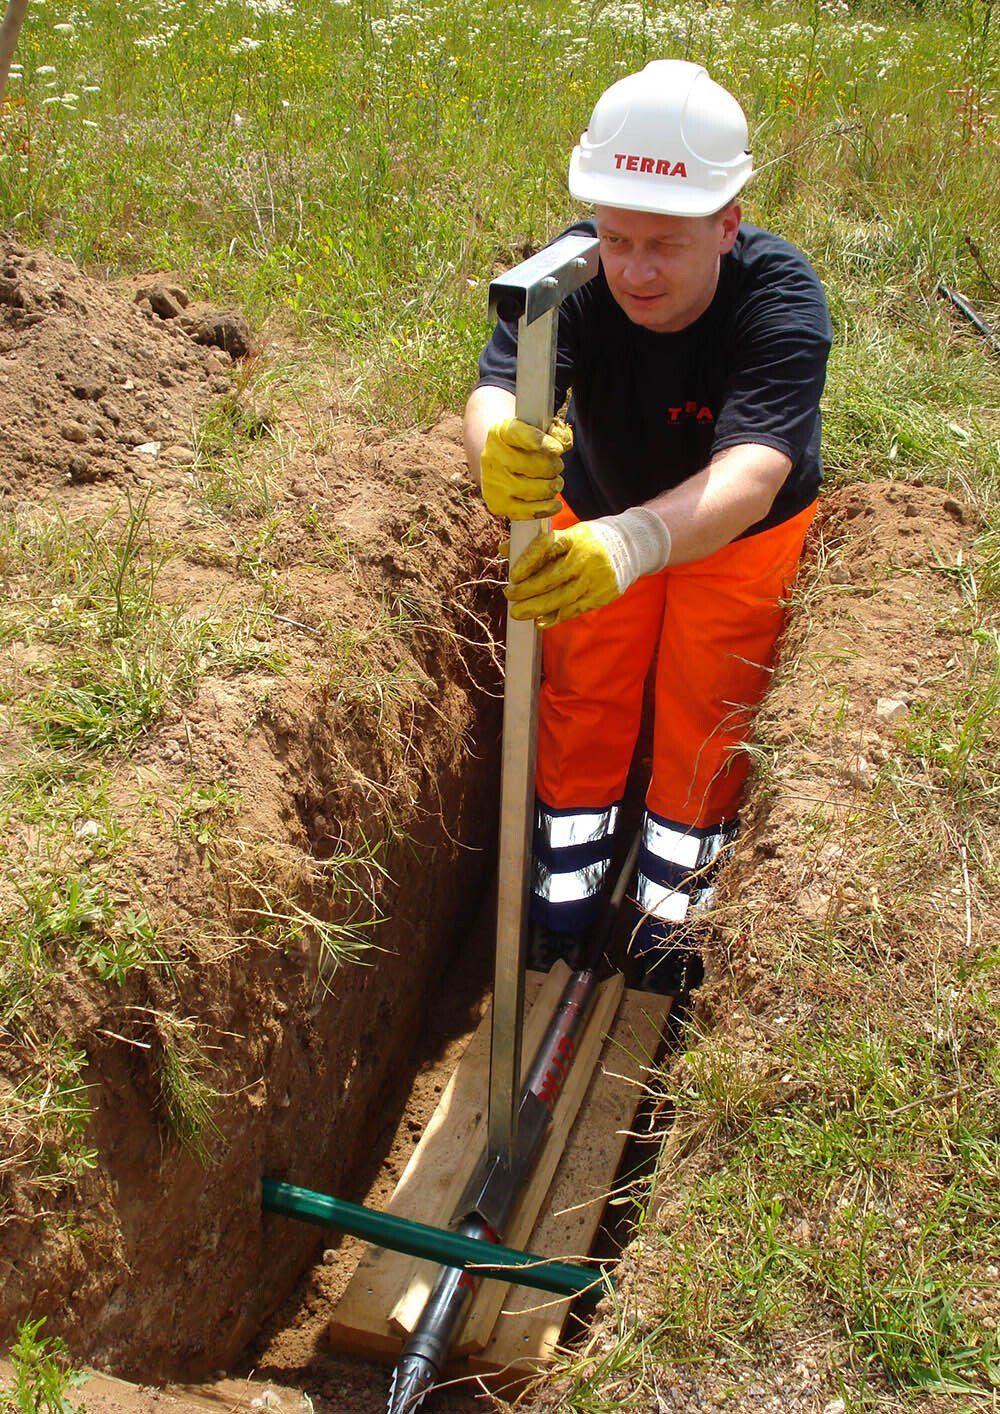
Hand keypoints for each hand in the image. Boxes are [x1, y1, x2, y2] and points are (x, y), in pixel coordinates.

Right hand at [480, 417, 571, 520]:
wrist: (497, 464)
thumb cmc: (521, 445)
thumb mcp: (534, 428)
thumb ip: (553, 431)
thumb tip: (563, 443)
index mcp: (501, 433)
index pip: (518, 434)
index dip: (539, 442)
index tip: (557, 449)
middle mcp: (493, 457)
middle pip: (535, 465)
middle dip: (554, 466)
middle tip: (555, 466)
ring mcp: (494, 483)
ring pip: (537, 489)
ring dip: (553, 486)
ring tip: (554, 482)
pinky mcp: (498, 505)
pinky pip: (530, 511)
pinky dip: (547, 508)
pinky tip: (555, 504)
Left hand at [505, 509, 671, 627]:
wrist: (630, 548)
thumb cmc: (589, 541)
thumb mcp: (567, 534)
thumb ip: (537, 544)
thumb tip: (504, 549)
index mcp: (575, 537)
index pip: (547, 548)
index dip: (528, 562)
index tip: (513, 576)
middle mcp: (586, 558)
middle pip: (551, 578)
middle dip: (526, 590)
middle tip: (509, 595)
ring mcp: (595, 579)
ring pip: (561, 599)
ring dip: (536, 608)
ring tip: (517, 613)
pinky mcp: (602, 596)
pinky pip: (573, 610)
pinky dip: (555, 617)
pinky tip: (540, 621)